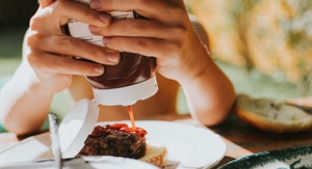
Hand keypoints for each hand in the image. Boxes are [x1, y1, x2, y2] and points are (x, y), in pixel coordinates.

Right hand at [25, 0, 119, 92]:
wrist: (44, 77)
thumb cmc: (62, 52)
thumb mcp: (68, 34)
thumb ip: (80, 23)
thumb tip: (110, 18)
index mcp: (49, 12)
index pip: (67, 5)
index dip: (87, 11)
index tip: (108, 20)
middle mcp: (39, 23)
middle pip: (68, 22)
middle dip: (93, 27)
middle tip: (113, 35)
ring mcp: (35, 42)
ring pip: (71, 45)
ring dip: (96, 52)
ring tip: (114, 58)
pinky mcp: (37, 61)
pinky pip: (65, 64)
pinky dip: (85, 67)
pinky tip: (100, 70)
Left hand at [88, 0, 210, 82]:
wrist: (192, 63)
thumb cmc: (170, 39)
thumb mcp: (164, 18)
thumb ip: (148, 9)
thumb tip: (114, 7)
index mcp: (171, 1)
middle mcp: (174, 12)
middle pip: (138, 2)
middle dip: (111, 4)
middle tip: (91, 8)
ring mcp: (175, 31)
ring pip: (136, 26)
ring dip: (112, 27)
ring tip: (94, 29)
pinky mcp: (171, 49)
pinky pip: (140, 44)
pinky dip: (121, 43)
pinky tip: (108, 43)